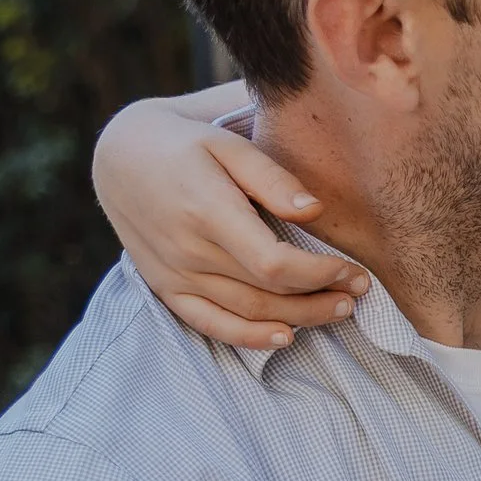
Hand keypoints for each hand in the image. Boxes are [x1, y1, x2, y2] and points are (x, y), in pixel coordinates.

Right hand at [94, 95, 368, 349]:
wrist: (120, 157)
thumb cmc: (185, 144)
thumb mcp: (227, 143)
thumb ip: (271, 177)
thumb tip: (314, 210)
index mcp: (208, 211)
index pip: (274, 264)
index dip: (319, 274)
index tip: (353, 269)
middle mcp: (189, 251)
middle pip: (268, 293)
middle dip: (321, 298)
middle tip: (359, 293)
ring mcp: (175, 274)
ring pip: (247, 312)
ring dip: (299, 319)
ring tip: (339, 310)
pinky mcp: (166, 288)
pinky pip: (209, 324)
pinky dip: (248, 338)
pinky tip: (284, 337)